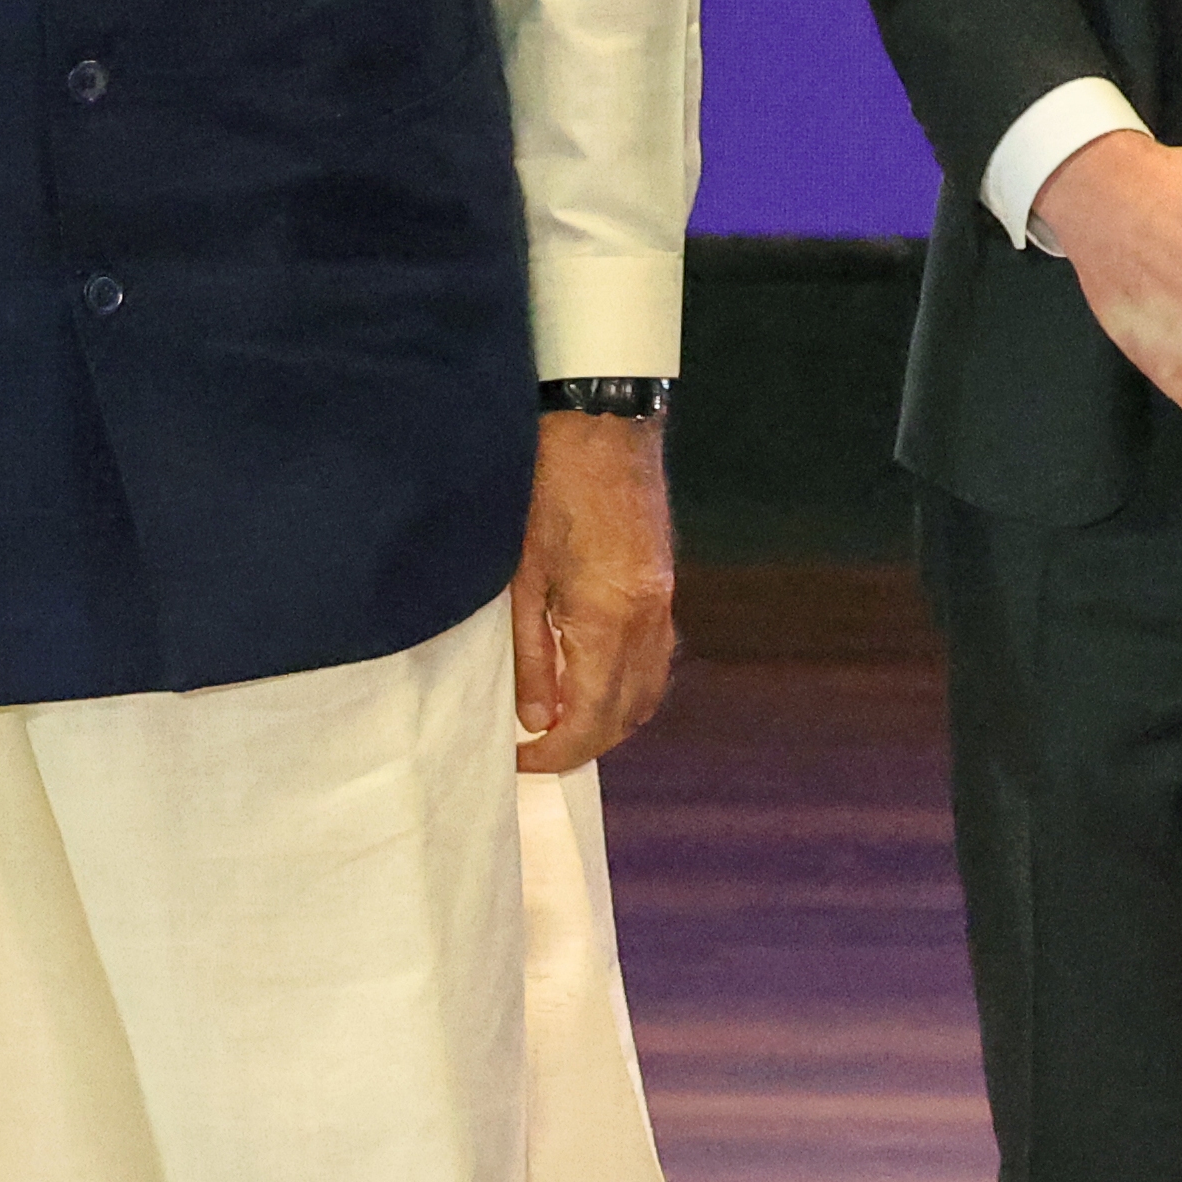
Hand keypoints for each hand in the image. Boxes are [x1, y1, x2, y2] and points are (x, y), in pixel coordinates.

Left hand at [509, 409, 675, 775]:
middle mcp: (648, 617)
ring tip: (558, 723)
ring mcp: (662, 600)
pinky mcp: (663, 582)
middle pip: (628, 715)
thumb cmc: (545, 485)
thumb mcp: (518, 573)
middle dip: (583, 745)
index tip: (519, 761)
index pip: (591, 719)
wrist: (598, 420)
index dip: (555, 753)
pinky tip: (590, 681)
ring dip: (609, 719)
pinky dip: (627, 685)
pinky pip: (655, 658)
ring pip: (648, 690)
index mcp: (609, 618)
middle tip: (534, 752)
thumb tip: (536, 716)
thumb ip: (529, 651)